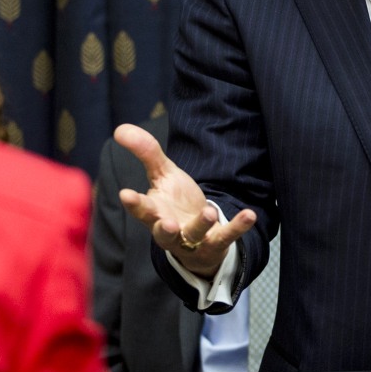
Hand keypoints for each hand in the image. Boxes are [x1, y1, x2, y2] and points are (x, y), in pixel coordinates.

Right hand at [114, 123, 255, 277]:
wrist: (198, 238)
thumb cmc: (175, 204)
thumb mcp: (163, 176)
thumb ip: (146, 153)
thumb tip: (120, 129)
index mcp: (155, 213)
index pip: (141, 209)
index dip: (134, 203)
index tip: (125, 194)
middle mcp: (171, 230)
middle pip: (163, 231)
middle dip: (163, 228)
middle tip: (165, 223)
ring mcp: (193, 239)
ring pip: (194, 235)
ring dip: (201, 224)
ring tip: (208, 211)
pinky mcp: (216, 242)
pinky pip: (227, 236)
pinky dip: (238, 227)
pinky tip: (249, 214)